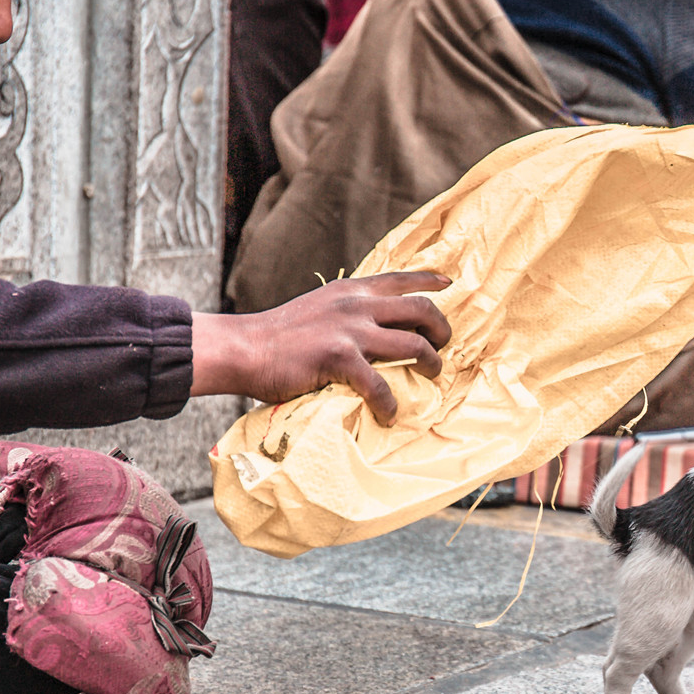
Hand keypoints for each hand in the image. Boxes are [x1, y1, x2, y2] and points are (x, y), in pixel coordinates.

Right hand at [191, 272, 452, 425]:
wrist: (243, 347)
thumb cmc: (278, 335)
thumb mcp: (318, 308)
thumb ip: (346, 311)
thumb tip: (372, 325)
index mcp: (351, 290)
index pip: (400, 278)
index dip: (429, 280)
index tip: (449, 283)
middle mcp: (356, 304)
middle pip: (422, 310)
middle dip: (442, 330)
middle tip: (444, 347)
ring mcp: (351, 330)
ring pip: (414, 344)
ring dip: (431, 363)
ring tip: (431, 377)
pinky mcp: (340, 358)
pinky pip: (381, 386)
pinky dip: (390, 405)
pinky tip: (389, 415)